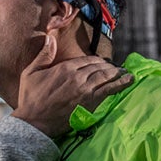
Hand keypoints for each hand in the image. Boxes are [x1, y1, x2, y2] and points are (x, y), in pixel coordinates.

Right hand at [12, 31, 130, 139]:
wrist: (34, 122)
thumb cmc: (30, 99)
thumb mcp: (31, 73)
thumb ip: (44, 55)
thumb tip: (50, 38)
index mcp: (65, 67)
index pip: (87, 59)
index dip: (96, 61)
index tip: (101, 63)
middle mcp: (78, 76)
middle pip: (99, 66)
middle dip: (108, 66)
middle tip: (116, 68)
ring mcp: (86, 89)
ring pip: (106, 76)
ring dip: (117, 73)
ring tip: (125, 72)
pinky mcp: (91, 102)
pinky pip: (110, 89)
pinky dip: (121, 83)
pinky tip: (130, 80)